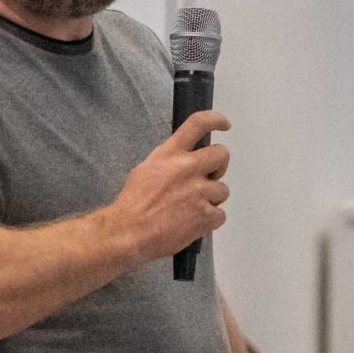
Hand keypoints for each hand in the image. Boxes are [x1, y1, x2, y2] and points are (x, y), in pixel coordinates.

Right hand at [113, 111, 231, 260]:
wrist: (129, 232)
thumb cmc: (133, 204)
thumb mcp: (146, 169)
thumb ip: (169, 161)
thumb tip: (184, 160)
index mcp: (170, 154)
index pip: (198, 124)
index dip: (216, 120)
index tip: (224, 124)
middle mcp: (188, 168)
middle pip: (221, 155)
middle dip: (219, 166)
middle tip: (209, 177)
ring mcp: (199, 192)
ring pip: (222, 190)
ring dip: (212, 199)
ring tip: (192, 209)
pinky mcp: (205, 215)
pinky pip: (220, 215)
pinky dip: (209, 221)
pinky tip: (193, 223)